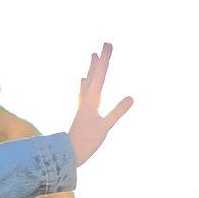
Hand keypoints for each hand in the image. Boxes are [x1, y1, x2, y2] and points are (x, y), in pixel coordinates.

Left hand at [68, 42, 132, 166]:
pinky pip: (85, 92)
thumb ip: (117, 112)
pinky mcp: (82, 112)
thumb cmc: (85, 142)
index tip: (107, 44)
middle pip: (94, 75)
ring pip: (89, 81)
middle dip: (100, 60)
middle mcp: (85, 99)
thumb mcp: (104, 127)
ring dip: (92, 68)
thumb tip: (132, 97)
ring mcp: (83, 105)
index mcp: (91, 100)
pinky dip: (86, 83)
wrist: (66, 154)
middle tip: (103, 45)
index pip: (100, 75)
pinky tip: (84, 82)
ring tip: (92, 57)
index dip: (105, 59)